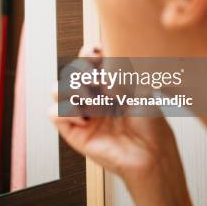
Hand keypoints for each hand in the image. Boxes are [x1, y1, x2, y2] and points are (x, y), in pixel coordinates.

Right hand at [50, 45, 196, 205]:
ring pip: (56, 90)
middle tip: (99, 80)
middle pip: (69, 71)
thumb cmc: (150, 123)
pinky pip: (54, 113)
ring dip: (72, 89)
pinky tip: (86, 119)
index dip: (88, 53)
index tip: (98, 53)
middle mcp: (91, 97)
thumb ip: (120, 69)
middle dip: (82, 70)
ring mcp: (81, 113)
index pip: (86, 60)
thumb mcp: (140, 87)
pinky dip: (67, 111)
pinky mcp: (74, 132)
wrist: (151, 152)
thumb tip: (103, 55)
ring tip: (94, 101)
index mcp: (106, 83)